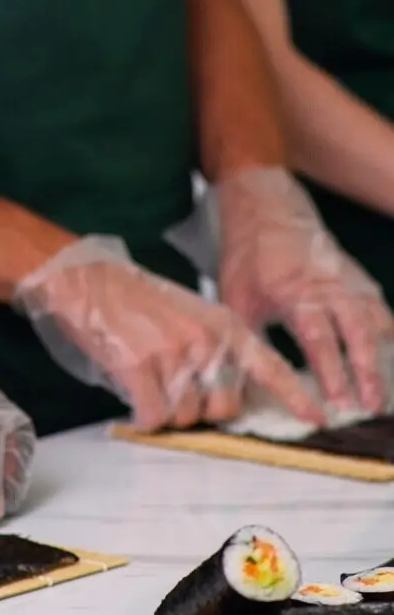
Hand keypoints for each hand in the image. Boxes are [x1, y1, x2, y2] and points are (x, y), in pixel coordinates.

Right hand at [13, 234, 318, 430]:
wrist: (86, 280)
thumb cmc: (135, 301)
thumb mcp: (189, 314)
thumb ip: (214, 350)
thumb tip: (226, 400)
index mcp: (222, 324)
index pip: (269, 365)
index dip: (292, 395)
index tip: (315, 416)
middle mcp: (205, 340)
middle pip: (223, 409)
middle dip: (200, 410)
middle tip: (173, 388)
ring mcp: (174, 354)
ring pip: (185, 417)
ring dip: (165, 410)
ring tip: (146, 378)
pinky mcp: (142, 368)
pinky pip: (152, 417)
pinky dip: (141, 415)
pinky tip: (131, 391)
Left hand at [217, 166, 393, 415]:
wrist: (265, 208)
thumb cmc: (248, 257)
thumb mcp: (236, 298)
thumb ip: (248, 340)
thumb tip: (251, 382)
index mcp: (294, 292)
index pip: (319, 340)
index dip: (331, 374)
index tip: (339, 405)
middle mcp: (327, 287)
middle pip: (357, 334)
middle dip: (366, 373)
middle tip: (370, 406)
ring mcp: (347, 281)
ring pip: (375, 323)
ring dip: (381, 358)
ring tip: (384, 394)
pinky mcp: (357, 279)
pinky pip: (380, 310)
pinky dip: (388, 335)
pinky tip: (389, 359)